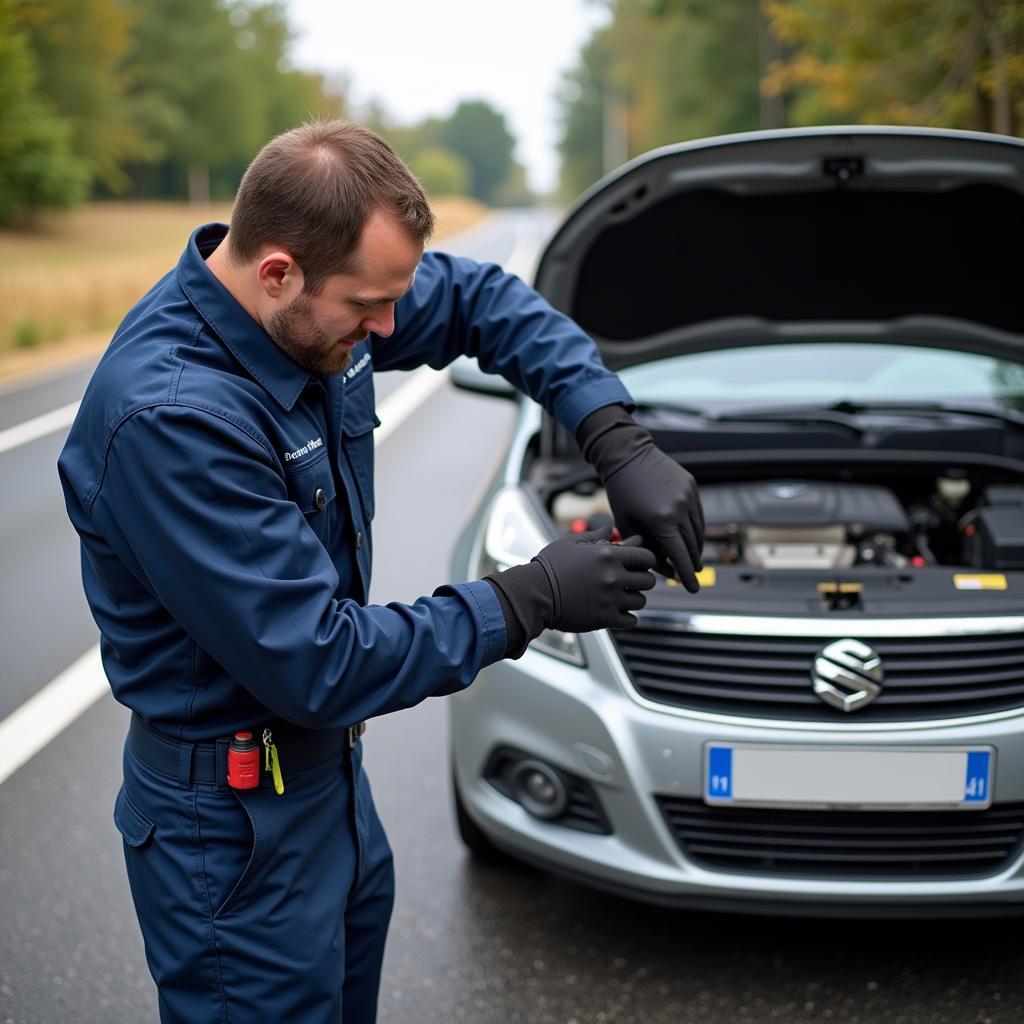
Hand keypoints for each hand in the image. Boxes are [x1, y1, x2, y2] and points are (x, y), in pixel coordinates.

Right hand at [532, 526, 656, 631]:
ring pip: (640, 601)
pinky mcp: (604, 619)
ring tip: (621, 596)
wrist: (534, 593)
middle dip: (641, 580)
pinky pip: (630, 621)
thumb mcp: (570, 543)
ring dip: (633, 598)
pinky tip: (617, 612)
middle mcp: (613, 576)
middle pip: (647, 580)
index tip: (638, 564)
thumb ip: (594, 535)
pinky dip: (627, 617)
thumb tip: (610, 528)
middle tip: (630, 581)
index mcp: (607, 555)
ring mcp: (610, 599)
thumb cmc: (549, 567)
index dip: (645, 560)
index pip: (646, 557)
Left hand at [603, 445, 704, 591]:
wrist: (628, 455)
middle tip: (691, 576)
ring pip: (698, 531)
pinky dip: (695, 528)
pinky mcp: (692, 486)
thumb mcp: (627, 524)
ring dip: (696, 547)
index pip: (680, 555)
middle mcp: (679, 508)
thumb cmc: (621, 491)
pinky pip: (698, 514)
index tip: (693, 589)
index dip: (687, 575)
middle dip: (691, 563)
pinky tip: (690, 537)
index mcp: (661, 520)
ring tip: (691, 559)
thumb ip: (645, 548)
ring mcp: (689, 496)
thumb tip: (664, 569)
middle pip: (692, 545)